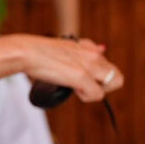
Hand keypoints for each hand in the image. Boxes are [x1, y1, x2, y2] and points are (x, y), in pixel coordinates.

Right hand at [7, 35, 123, 102]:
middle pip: (117, 78)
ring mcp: (89, 65)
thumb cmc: (41, 52)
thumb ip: (86, 48)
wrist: (26, 51)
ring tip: (78, 89)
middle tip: (84, 88)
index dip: (100, 79)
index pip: (111, 68)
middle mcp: (94, 55)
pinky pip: (97, 94)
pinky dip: (87, 97)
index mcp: (91, 49)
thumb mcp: (68, 46)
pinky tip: (74, 90)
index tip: (84, 81)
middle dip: (104, 87)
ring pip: (114, 84)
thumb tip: (102, 48)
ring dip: (97, 92)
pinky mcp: (81, 76)